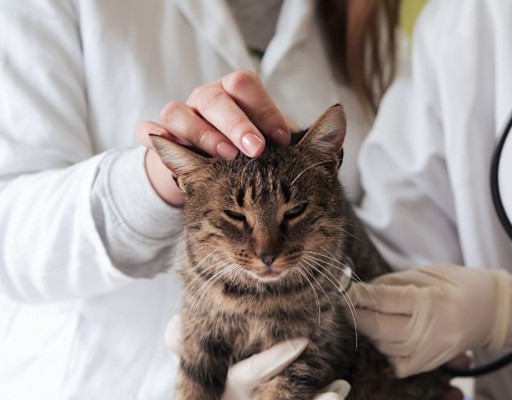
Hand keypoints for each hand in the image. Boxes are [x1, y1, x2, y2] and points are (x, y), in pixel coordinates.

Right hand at [138, 70, 292, 206]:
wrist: (213, 174)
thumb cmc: (249, 153)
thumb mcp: (274, 144)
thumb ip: (290, 137)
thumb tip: (334, 133)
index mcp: (236, 93)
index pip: (246, 86)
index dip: (264, 110)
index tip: (283, 140)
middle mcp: (207, 98)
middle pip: (215, 98)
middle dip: (237, 124)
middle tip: (256, 150)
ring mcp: (181, 115)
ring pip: (179, 112)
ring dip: (202, 134)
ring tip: (224, 157)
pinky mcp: (159, 135)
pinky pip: (149, 130)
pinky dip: (156, 136)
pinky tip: (164, 145)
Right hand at [164, 316, 348, 399]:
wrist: (207, 387)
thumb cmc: (200, 353)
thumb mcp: (188, 344)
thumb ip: (179, 337)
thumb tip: (172, 331)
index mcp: (217, 392)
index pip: (247, 377)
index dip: (274, 362)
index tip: (302, 343)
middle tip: (334, 394)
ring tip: (340, 394)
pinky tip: (339, 393)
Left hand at [349, 263, 511, 377]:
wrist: (495, 312)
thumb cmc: (463, 285)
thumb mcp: (429, 273)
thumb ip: (395, 282)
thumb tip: (362, 290)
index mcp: (431, 300)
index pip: (383, 300)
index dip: (358, 295)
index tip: (342, 289)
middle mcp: (430, 330)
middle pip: (378, 328)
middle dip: (357, 316)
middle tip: (345, 304)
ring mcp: (430, 352)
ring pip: (383, 346)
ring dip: (370, 331)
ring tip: (369, 315)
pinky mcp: (430, 365)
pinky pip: (396, 363)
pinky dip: (387, 349)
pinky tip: (389, 335)